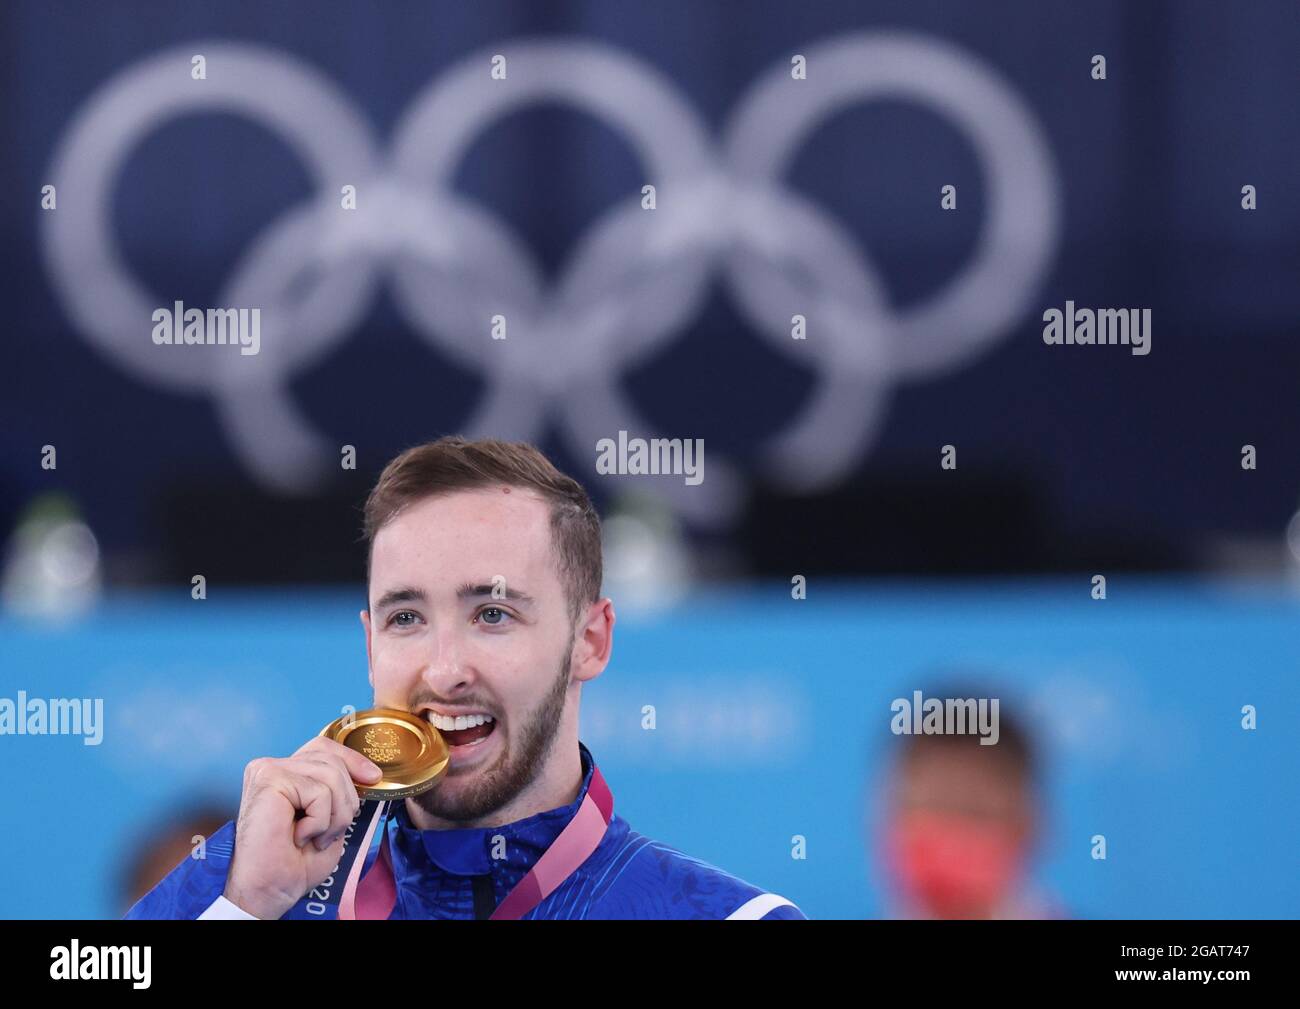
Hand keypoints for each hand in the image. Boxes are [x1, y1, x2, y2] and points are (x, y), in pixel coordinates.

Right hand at [222, 737, 382, 919]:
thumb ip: (339, 791)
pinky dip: (319, 821)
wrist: (271, 890)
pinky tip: (299, 837)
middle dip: (346, 800)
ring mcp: (268, 770)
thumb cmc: (295, 862)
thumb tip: (369, 773)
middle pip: (332, 760)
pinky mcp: (268, 779)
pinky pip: (318, 792)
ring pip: (330, 775)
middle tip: (329, 833)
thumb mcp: (329, 818)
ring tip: (315, 838)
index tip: (374, 777)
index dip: (352, 760)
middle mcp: (272, 766)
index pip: (324, 747)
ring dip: (334, 815)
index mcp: (284, 773)